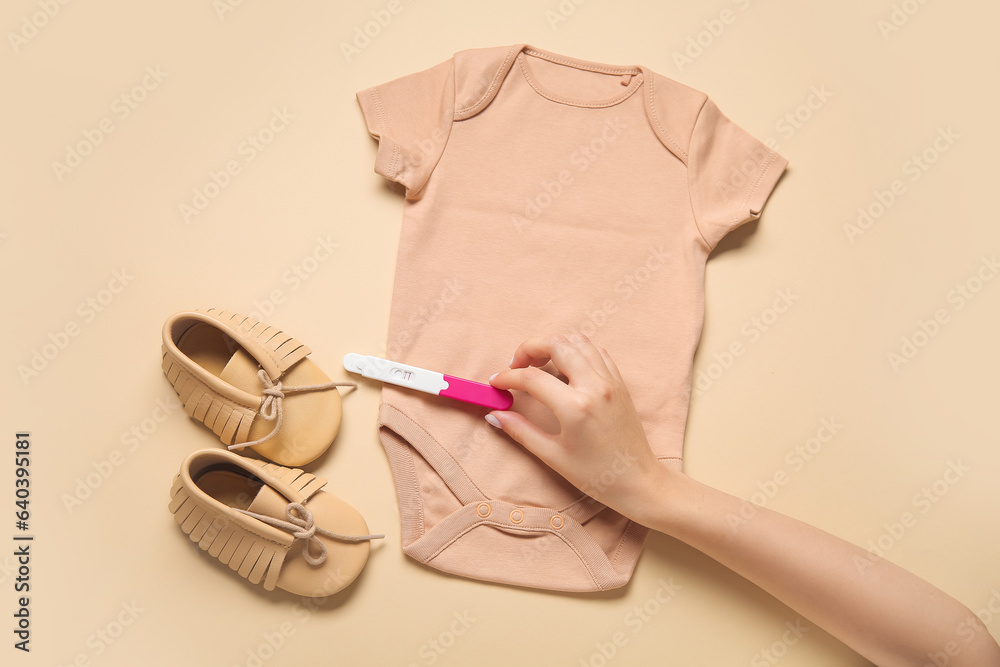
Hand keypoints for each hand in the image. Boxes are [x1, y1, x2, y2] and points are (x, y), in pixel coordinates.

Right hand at [485, 334, 667, 520]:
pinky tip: (565, 369)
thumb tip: (496, 414)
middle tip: (516, 367)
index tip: (495, 383)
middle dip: (529, 349)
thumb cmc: (596, 475)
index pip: (531, 377)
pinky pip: (596, 351)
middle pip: (555, 344)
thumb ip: (521, 431)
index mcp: (575, 407)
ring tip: (539, 365)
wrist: (638, 481)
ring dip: (553, 346)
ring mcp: (610, 381)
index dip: (507, 377)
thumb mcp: (553, 456)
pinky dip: (576, 351)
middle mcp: (594, 386)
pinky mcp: (619, 383)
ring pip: (577, 341)